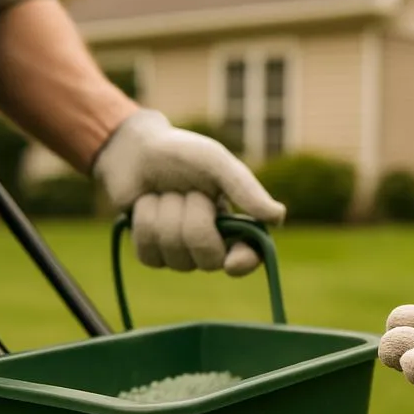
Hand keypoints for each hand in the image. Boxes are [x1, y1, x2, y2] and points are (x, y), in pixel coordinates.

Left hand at [91, 109, 286, 275]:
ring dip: (166, 216)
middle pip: (208, 258)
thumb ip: (246, 189)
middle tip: (188, 192)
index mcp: (235, 223)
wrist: (135, 151)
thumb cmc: (182, 154)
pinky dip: (144, 224)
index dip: (244, 262)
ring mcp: (180, 253)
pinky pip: (150, 255)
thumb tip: (278, 217)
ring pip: (176, 256)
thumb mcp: (216, 163)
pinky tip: (147, 205)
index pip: (249, 257)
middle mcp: (211, 243)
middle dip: (194, 220)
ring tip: (165, 194)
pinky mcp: (152, 254)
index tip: (232, 261)